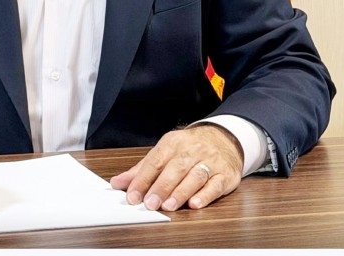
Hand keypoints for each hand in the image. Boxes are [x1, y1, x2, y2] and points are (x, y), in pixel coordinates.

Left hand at [110, 124, 242, 210]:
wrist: (224, 139)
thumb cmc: (188, 149)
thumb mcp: (164, 152)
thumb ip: (142, 170)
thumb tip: (117, 183)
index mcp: (173, 143)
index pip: (155, 161)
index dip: (143, 179)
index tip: (133, 196)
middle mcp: (192, 150)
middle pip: (175, 169)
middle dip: (161, 187)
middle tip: (150, 204)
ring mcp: (210, 161)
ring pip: (195, 176)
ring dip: (181, 192)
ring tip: (168, 206)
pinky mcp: (225, 174)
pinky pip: (215, 185)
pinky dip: (205, 195)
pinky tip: (195, 204)